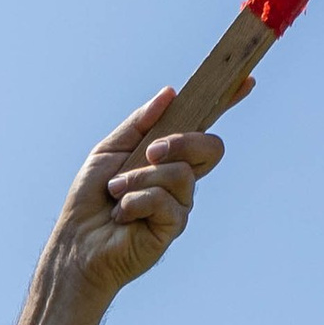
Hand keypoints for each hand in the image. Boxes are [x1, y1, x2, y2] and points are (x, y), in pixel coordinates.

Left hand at [48, 86, 239, 304]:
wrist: (77, 243)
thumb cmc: (90, 199)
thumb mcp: (109, 149)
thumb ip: (139, 123)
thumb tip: (170, 92)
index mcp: (168, 157)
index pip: (203, 128)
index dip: (227, 105)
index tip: (246, 81)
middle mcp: (180, 180)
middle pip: (211, 148)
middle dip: (182, 142)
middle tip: (150, 153)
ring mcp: (180, 204)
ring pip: (180, 173)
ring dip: (139, 178)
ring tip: (116, 192)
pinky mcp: (173, 228)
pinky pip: (164, 200)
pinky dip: (135, 201)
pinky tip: (122, 214)